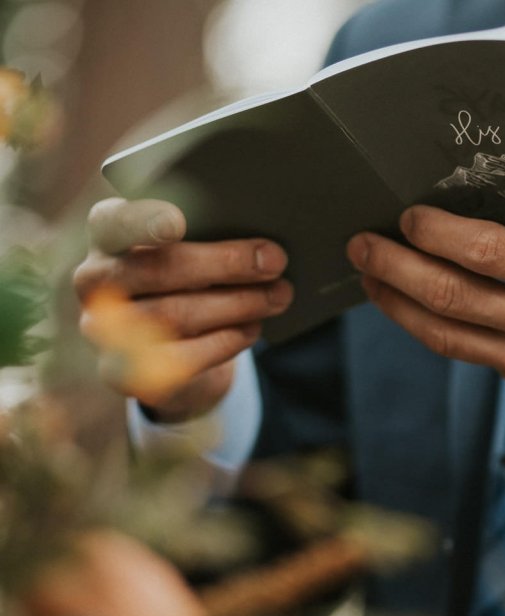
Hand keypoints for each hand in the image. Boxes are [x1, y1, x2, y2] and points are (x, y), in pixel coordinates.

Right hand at [73, 198, 292, 421]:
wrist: (167, 347)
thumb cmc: (187, 278)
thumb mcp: (194, 249)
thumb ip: (212, 236)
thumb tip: (265, 250)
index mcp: (106, 233)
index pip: (114, 221)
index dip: (143, 221)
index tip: (177, 223)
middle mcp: (93, 278)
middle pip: (158, 269)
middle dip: (226, 264)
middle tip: (275, 261)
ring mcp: (100, 329)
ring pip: (175, 314)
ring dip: (237, 304)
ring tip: (278, 295)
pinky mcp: (120, 372)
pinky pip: (180, 357)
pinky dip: (226, 340)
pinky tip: (252, 327)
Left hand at [346, 206, 504, 440]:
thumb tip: (494, 214)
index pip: (486, 249)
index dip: (435, 232)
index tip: (407, 215)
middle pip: (450, 295)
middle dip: (394, 267)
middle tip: (361, 246)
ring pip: (448, 336)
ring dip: (400, 305)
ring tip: (370, 282)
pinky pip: (479, 358)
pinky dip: (443, 331)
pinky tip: (424, 313)